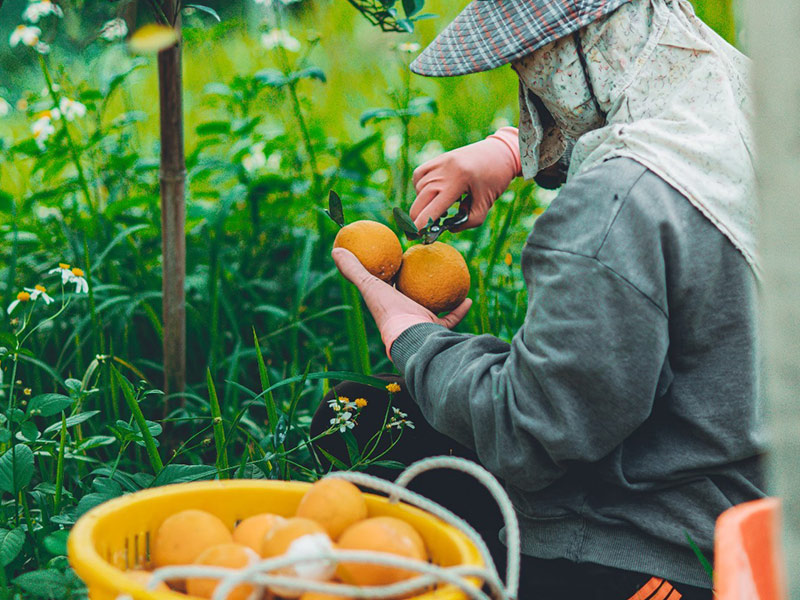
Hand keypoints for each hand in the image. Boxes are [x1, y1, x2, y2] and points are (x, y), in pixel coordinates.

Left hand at [332, 248, 471, 358]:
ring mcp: (420, 324)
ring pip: (432, 309)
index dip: (387, 273)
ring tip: (450, 280)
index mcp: (387, 306)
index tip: (395, 256)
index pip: (385, 286)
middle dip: (415, 285)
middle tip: (424, 265)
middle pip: (409, 297)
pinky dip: (459, 310)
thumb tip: (335, 251)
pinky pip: (451, 319)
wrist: (411, 337)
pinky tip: (468, 297)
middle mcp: (403, 315)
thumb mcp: (369, 285)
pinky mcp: (436, 331)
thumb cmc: (389, 311)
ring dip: (441, 298)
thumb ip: (353, 269)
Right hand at [410, 127, 520, 230]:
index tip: (415, 236)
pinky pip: (419, 176)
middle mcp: (445, 170)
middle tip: (421, 230)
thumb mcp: (485, 206)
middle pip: (420, 201)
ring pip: (419, 189)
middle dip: (417, 218)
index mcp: (458, 181)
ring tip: (439, 209)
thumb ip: (467, 222)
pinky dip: (420, 188)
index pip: (432, 208)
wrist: (500, 152)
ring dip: (423, 203)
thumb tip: (446, 229)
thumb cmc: (495, 180)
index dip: (421, 225)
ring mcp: (439, 162)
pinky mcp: (438, 159)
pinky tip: (432, 194)